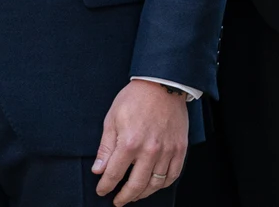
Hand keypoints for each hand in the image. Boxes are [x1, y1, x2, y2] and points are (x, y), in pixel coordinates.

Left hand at [92, 80, 188, 204]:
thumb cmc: (135, 98)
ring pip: (155, 184)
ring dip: (143, 194)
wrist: (163, 84)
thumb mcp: (112, 118)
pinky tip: (155, 185)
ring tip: (134, 195)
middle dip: (124, 197)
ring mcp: (167, 151)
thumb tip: (98, 170)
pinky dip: (163, 184)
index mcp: (129, 142)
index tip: (102, 190)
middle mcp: (149, 150)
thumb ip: (106, 147)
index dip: (106, 186)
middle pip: (136, 185)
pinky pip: (173, 175)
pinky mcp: (180, 149)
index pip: (114, 174)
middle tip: (118, 201)